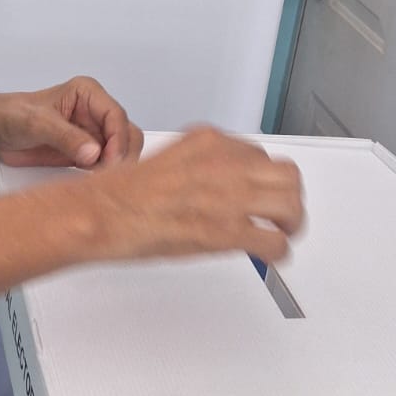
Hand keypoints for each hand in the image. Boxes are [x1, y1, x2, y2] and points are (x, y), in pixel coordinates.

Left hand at [0, 75, 143, 170]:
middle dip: (121, 155)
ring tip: (99, 181)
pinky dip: (104, 176)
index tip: (110, 161)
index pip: (116, 116)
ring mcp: (91, 134)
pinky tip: (94, 184)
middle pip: (126, 135)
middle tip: (107, 174)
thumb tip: (93, 153)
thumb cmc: (9, 115)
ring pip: (120, 152)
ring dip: (114, 168)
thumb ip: (66, 137)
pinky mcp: (84, 154)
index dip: (117, 140)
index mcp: (88, 94)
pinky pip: (104, 166)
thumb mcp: (38, 123)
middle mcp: (94, 113)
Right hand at [86, 126, 304, 264]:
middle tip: (283, 212)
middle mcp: (225, 163)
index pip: (259, 154)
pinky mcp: (226, 230)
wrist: (104, 213)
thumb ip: (201, 167)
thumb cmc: (123, 194)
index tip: (262, 189)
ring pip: (290, 205)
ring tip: (284, 232)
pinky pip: (274, 241)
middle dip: (288, 196)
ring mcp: (228, 196)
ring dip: (291, 222)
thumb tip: (218, 185)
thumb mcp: (170, 160)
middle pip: (286, 175)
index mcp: (210, 142)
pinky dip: (278, 251)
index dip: (264, 177)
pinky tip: (271, 254)